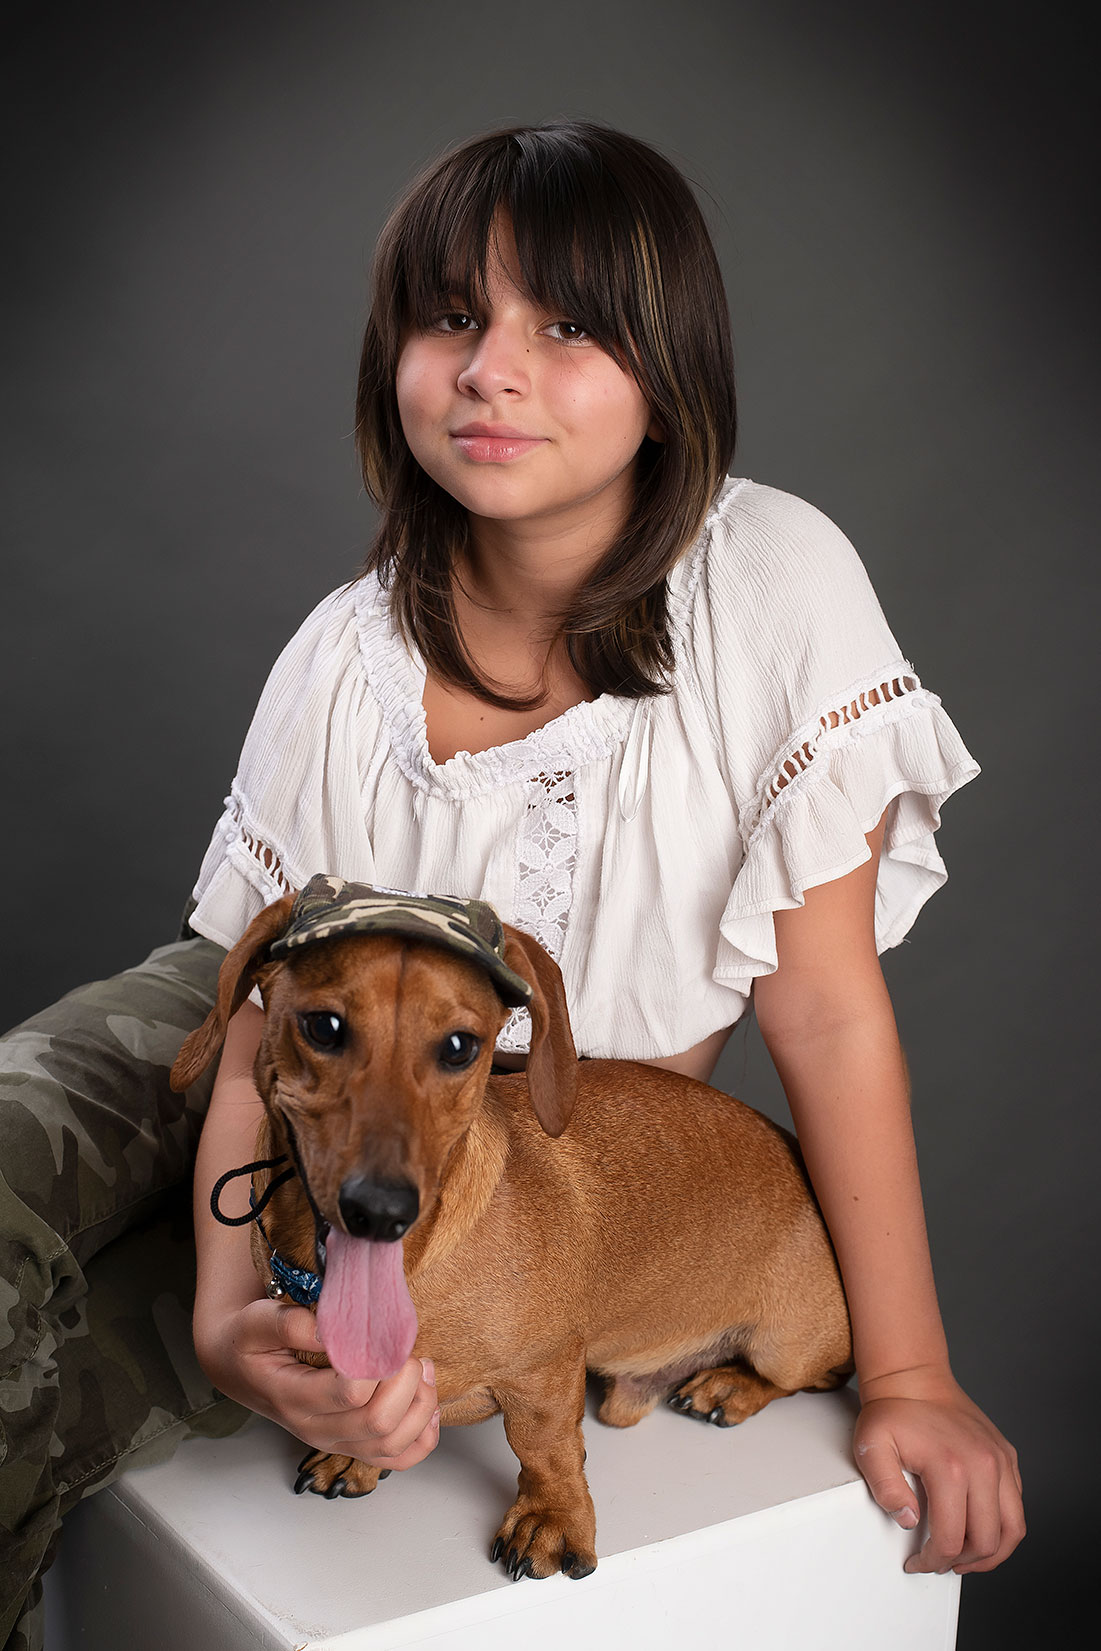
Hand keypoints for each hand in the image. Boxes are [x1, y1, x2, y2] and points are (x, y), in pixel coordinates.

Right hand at [195, 1297, 439, 1469]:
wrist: (238, 1367)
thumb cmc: (249, 1342)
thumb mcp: (256, 1321)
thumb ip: (289, 1323)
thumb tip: (328, 1330)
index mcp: (294, 1399)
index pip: (351, 1392)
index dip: (378, 1364)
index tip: (383, 1336)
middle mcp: (316, 1429)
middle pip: (379, 1422)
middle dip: (406, 1381)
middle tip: (407, 1350)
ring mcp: (335, 1442)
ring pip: (393, 1444)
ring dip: (420, 1405)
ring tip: (421, 1369)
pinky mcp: (351, 1446)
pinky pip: (396, 1459)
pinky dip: (422, 1437)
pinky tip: (427, 1406)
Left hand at [854, 1365, 1024, 1573]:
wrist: (912, 1378)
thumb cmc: (892, 1413)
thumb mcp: (872, 1447)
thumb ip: (885, 1488)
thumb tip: (910, 1521)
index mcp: (950, 1467)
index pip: (952, 1539)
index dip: (933, 1560)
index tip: (918, 1562)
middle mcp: (983, 1465)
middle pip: (987, 1541)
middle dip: (962, 1562)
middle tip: (940, 1563)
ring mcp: (1000, 1460)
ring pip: (1013, 1529)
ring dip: (992, 1553)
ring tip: (966, 1558)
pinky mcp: (1007, 1456)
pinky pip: (1016, 1505)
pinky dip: (1003, 1527)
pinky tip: (979, 1529)